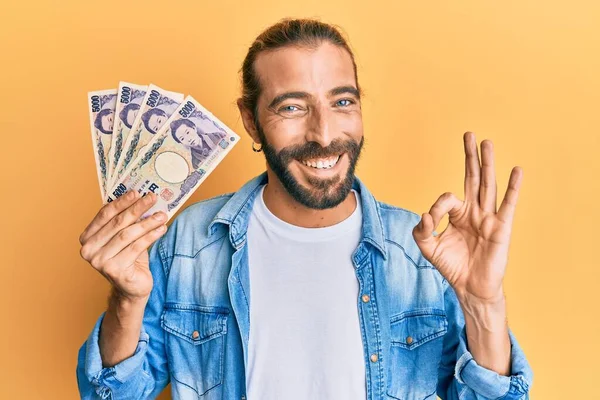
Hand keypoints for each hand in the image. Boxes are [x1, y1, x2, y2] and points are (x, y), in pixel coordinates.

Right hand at [79, 191, 166, 300]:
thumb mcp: (125, 237)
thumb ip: (127, 221)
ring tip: (162, 215)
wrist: (133, 288)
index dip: (121, 202)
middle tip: (153, 198)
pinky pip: (136, 247)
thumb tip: (141, 198)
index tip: (137, 192)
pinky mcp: (115, 270)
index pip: (105, 215)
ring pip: (128, 235)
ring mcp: (100, 261)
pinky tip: (162, 229)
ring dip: (147, 222)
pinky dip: (151, 236)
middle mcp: (89, 250)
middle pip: (117, 223)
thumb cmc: (129, 258)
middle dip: (137, 208)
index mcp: (87, 238)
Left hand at [412, 132, 522, 302]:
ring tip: (486, 143)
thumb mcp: (428, 248)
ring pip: (488, 185)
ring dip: (487, 163)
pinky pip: (508, 204)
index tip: (431, 221)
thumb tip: (424, 214)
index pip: (447, 197)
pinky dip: (513, 187)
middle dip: (470, 156)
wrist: (470, 287)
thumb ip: (422, 230)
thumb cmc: (452, 266)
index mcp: (458, 213)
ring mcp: (488, 217)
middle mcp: (474, 211)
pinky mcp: (501, 228)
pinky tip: (516, 171)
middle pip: (473, 178)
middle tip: (469, 134)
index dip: (437, 206)